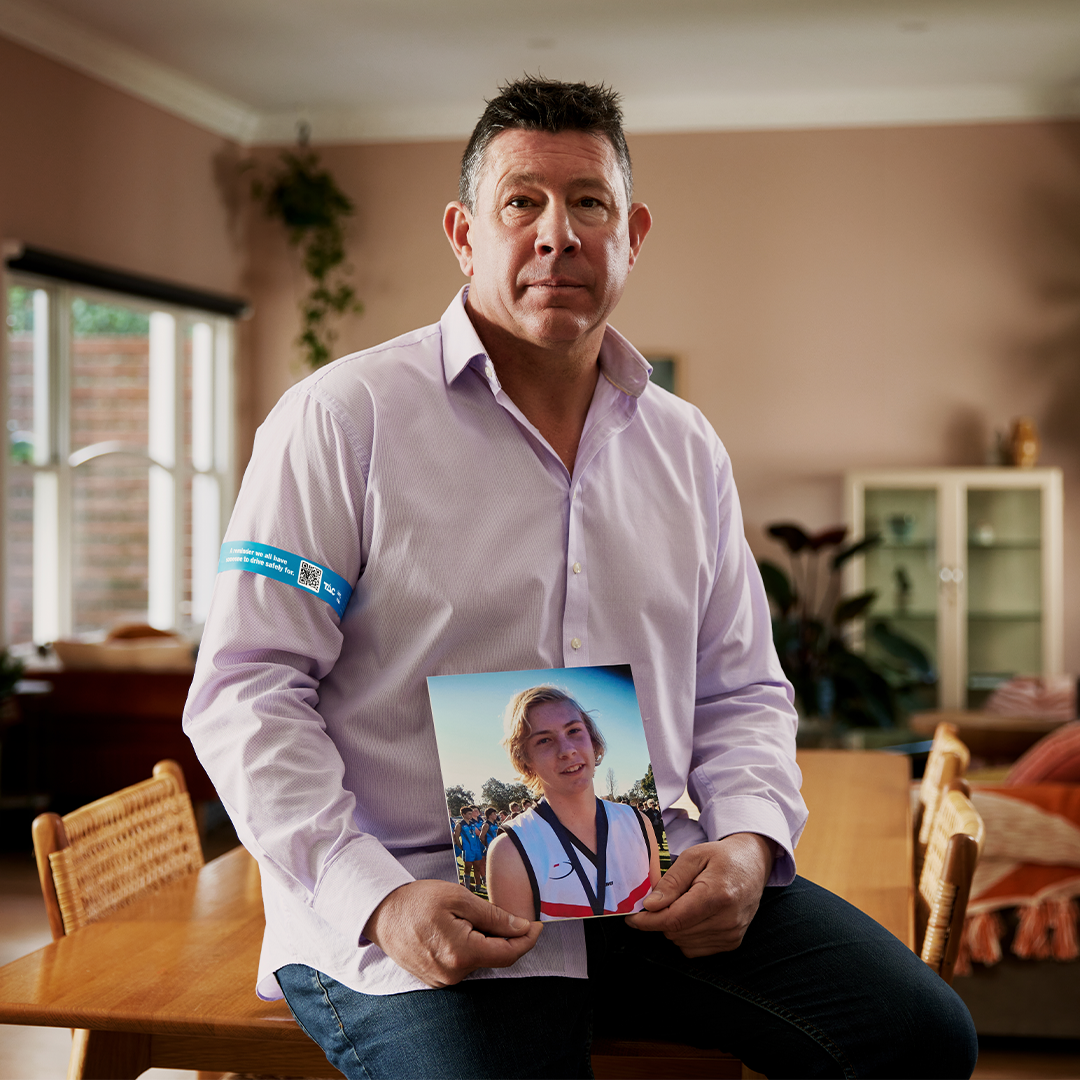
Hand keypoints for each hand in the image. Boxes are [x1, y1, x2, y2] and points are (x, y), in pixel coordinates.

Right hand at [364, 879, 541, 987]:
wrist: (382, 913)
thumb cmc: (418, 901)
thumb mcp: (459, 898)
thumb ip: (493, 916)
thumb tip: (521, 927)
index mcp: (462, 953)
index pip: (508, 954)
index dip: (527, 940)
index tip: (538, 925)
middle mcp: (454, 974)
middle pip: (495, 958)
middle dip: (505, 937)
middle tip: (503, 912)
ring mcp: (443, 980)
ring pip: (479, 960)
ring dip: (485, 941)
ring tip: (469, 917)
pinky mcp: (436, 979)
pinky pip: (464, 964)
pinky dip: (471, 948)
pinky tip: (459, 929)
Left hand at [624, 833, 773, 956]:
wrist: (753, 865)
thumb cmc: (722, 857)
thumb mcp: (693, 857)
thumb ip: (671, 882)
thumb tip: (650, 905)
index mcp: (717, 895)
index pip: (674, 919)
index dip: (648, 921)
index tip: (632, 917)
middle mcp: (728, 920)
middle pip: (676, 932)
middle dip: (660, 918)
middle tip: (660, 899)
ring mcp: (732, 934)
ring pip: (683, 943)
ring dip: (673, 927)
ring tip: (682, 903)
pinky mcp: (732, 943)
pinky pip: (694, 949)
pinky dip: (686, 935)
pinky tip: (692, 916)